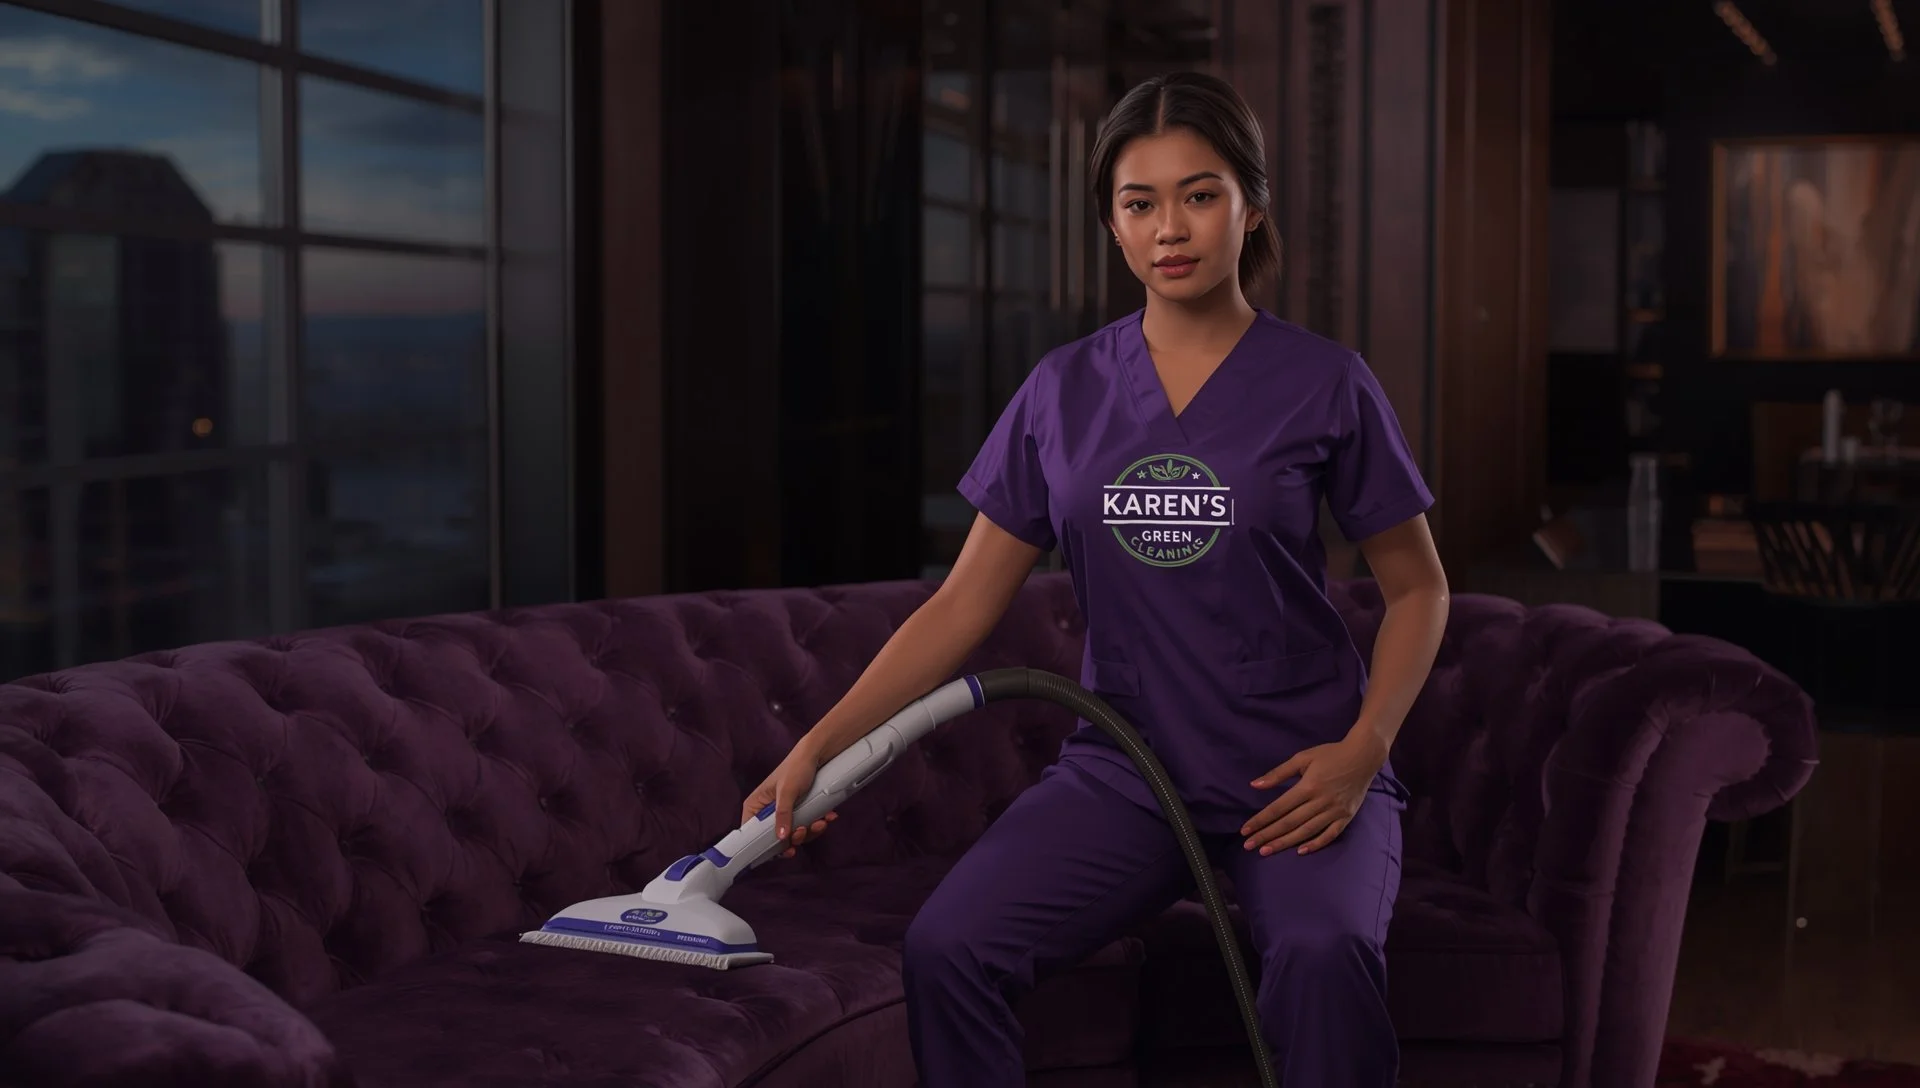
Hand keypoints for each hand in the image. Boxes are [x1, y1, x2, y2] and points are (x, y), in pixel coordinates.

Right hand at [740, 741, 836, 857]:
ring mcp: (783, 813)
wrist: (817, 756)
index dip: (764, 846)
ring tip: (820, 822)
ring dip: (809, 831)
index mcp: (756, 806)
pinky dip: (817, 824)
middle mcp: (767, 812)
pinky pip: (806, 826)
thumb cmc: (796, 767)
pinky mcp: (798, 812)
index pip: (751, 834)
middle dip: (794, 837)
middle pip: (776, 838)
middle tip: (804, 830)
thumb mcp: (788, 792)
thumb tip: (781, 837)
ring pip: (793, 834)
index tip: (783, 850)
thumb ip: (783, 814)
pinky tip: (826, 818)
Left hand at [1241, 734, 1387, 855]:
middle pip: (1290, 823)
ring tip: (1267, 851)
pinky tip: (1301, 852)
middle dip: (1268, 835)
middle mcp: (1320, 801)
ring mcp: (1335, 811)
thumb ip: (1278, 773)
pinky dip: (1316, 844)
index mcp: (1308, 786)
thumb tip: (1254, 785)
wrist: (1364, 756)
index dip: (1261, 820)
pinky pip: (1330, 835)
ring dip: (1285, 843)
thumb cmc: (1330, 755)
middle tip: (1250, 846)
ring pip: (1306, 831)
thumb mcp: (1302, 758)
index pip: (1279, 808)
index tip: (1245, 830)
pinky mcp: (1346, 817)